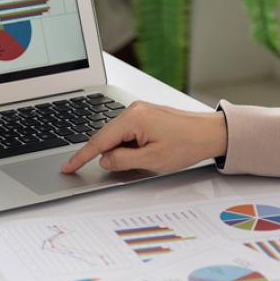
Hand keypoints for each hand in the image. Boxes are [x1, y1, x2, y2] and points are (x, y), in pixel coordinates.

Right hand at [61, 101, 227, 173]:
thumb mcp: (152, 160)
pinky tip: (141, 153)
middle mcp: (133, 110)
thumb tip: (105, 160)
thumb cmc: (187, 144)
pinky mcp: (144, 115)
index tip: (68, 166)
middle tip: (114, 170)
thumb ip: (123, 161)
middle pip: (105, 137)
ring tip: (142, 159)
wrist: (211, 133)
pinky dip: (126, 145)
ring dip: (119, 151)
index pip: (99, 141)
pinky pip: (125, 132)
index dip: (81, 157)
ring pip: (116, 136)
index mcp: (133, 118)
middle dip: (105, 155)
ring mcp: (138, 111)